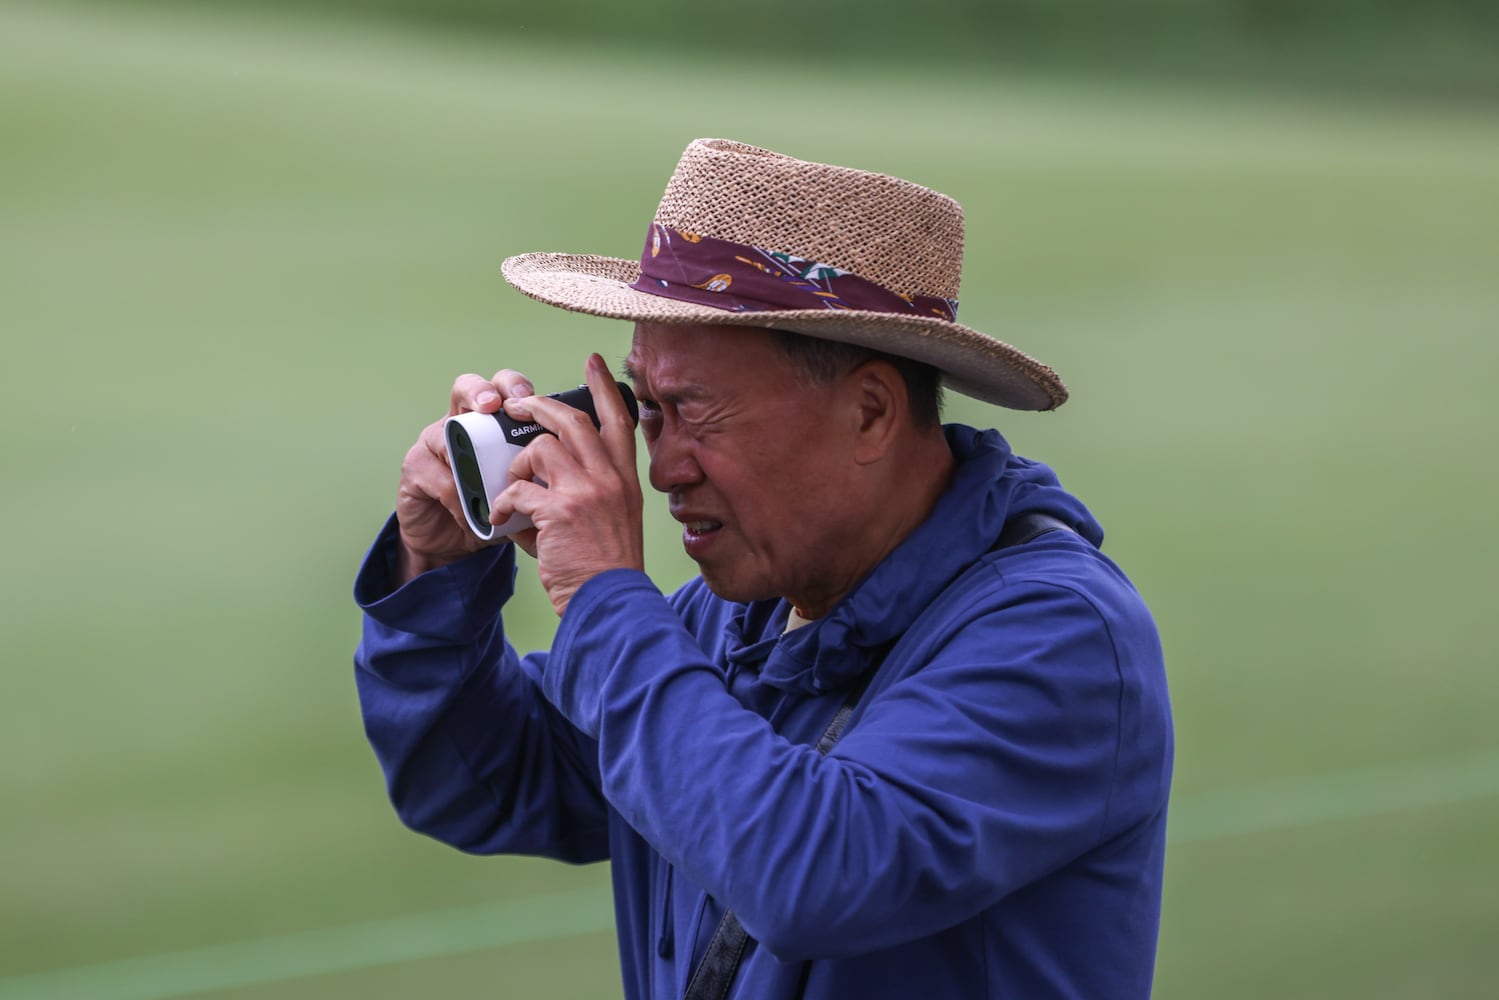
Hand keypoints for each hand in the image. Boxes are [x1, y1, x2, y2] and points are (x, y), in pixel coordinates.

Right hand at [393, 369, 535, 583]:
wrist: (458, 544)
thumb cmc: (495, 509)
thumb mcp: (526, 487)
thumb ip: (544, 470)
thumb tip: (582, 462)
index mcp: (492, 422)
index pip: (502, 387)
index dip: (512, 384)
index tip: (527, 394)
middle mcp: (461, 423)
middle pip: (467, 389)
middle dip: (481, 392)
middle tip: (494, 405)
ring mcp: (433, 444)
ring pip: (446, 433)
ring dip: (468, 458)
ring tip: (484, 479)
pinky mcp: (415, 471)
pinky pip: (439, 477)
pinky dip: (459, 499)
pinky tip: (472, 514)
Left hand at [492, 353, 644, 615]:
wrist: (609, 601)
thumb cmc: (606, 566)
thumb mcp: (616, 519)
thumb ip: (590, 490)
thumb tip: (547, 475)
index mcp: (625, 479)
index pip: (619, 420)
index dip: (604, 387)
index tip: (594, 361)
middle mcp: (609, 478)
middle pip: (572, 420)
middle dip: (539, 406)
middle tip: (517, 404)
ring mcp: (586, 492)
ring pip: (540, 449)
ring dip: (518, 465)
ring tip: (513, 486)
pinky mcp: (559, 511)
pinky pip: (519, 490)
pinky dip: (505, 504)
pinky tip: (504, 520)